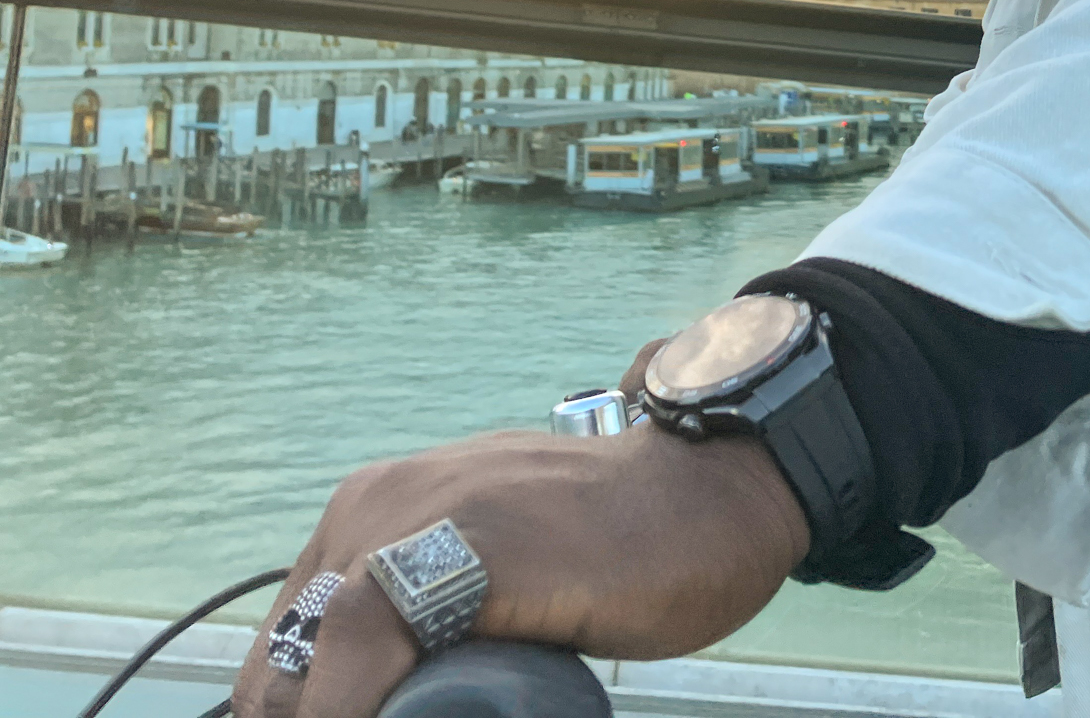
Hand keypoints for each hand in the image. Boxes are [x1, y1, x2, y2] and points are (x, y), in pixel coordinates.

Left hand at [230, 399, 806, 717]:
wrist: (715, 491)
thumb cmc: (627, 546)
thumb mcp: (500, 570)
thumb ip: (440, 610)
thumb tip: (399, 694)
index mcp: (374, 510)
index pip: (286, 659)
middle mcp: (372, 505)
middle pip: (279, 674)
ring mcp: (408, 521)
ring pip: (299, 677)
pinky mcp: (453, 548)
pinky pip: (350, 658)